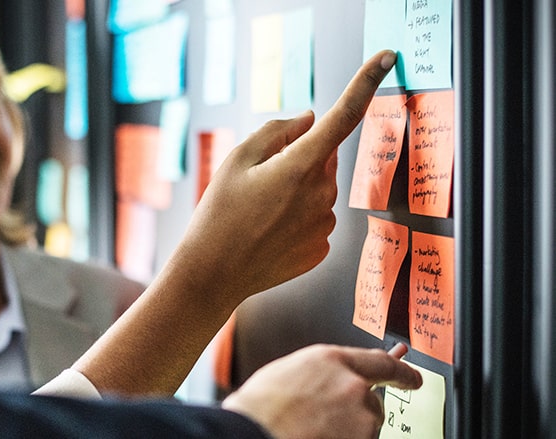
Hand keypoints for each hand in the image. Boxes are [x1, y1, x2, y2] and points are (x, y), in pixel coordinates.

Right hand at [170, 50, 398, 304]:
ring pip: (318, 192)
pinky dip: (295, 221)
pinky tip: (267, 234)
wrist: (212, 275)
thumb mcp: (235, 160)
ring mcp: (324, 225)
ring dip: (295, 193)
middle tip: (257, 183)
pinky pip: (314, 221)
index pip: (343, 115)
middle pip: (321, 159)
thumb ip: (276, 131)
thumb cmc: (218, 215)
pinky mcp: (320, 249)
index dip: (367, 83)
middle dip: (297, 160)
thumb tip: (308, 120)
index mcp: (300, 165)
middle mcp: (321, 194)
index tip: (387, 58)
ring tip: (257, 213)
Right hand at [221, 343, 422, 438]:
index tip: (414, 378)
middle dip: (356, 411)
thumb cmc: (258, 409)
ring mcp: (359, 418)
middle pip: (371, 401)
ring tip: (311, 429)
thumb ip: (318, 374)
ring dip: (348, 430)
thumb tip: (327, 384)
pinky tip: (316, 436)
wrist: (253, 433)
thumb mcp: (286, 374)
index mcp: (330, 360)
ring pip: (365, 427)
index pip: (381, 362)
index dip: (402, 371)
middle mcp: (351, 385)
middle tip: (326, 418)